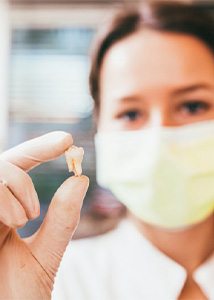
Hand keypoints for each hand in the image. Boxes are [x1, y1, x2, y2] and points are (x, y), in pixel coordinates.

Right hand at [0, 132, 88, 299]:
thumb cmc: (17, 294)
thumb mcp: (45, 255)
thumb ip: (62, 220)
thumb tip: (81, 180)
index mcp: (4, 211)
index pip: (19, 168)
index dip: (39, 149)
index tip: (67, 140)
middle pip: (4, 162)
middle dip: (24, 172)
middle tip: (35, 208)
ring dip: (14, 187)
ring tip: (25, 220)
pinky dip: (2, 197)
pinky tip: (12, 221)